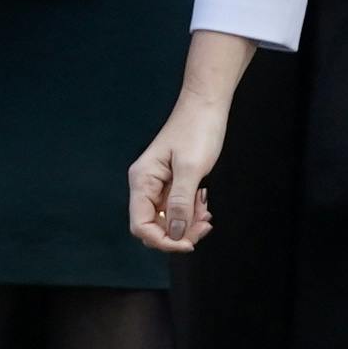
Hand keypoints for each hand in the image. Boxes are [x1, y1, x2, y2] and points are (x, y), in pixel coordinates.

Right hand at [128, 95, 225, 252]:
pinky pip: (177, 209)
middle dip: (178, 233)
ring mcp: (158, 185)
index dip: (162, 241)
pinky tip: (204, 206)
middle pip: (154, 227)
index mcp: (142, 181)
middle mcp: (146, 185)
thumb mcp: (191, 168)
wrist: (206, 105)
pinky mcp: (172, 183)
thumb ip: (181, 203)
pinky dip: (191, 213)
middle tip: (204, 226)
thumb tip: (175, 234)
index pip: (141, 225)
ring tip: (206, 214)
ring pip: (167, 220)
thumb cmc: (197, 129)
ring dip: (187, 224)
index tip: (188, 243)